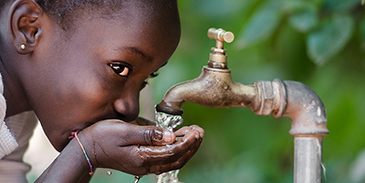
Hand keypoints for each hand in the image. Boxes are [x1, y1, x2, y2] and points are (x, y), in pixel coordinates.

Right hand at [78, 120, 203, 175]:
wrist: (87, 148)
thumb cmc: (103, 136)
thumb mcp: (125, 130)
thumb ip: (149, 133)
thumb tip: (171, 136)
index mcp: (143, 157)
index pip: (173, 151)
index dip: (187, 142)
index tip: (197, 131)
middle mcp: (146, 164)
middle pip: (177, 159)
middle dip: (191, 146)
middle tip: (200, 131)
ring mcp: (144, 165)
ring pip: (172, 160)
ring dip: (186, 148)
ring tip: (194, 134)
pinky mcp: (142, 161)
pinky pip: (165, 158)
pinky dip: (176, 150)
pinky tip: (180, 138)